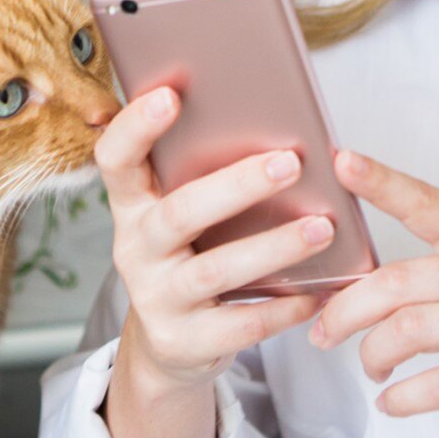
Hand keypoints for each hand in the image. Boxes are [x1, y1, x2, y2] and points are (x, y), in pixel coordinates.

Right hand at [93, 86, 333, 392]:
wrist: (170, 343)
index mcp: (132, 204)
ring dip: (274, 247)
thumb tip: (279, 126)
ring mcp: (156, 298)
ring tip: (323, 227)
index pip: (115, 159)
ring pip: (216, 270)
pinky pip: (241, 323)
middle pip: (180, 212)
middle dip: (237, 186)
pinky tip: (319, 291)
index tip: (171, 94)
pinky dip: (284, 307)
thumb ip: (204, 175)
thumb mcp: (182, 214)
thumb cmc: (190, 254)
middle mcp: (135, 248)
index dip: (135, 126)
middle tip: (291, 162)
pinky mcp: (183, 341)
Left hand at [308, 148, 438, 437]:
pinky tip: (392, 401)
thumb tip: (355, 283)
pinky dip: (403, 397)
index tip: (342, 161)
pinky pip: (438, 384)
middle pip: (397, 282)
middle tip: (324, 332)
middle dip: (346, 310)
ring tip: (371, 367)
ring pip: (408, 330)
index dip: (381, 182)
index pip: (426, 203)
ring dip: (372, 354)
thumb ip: (434, 271)